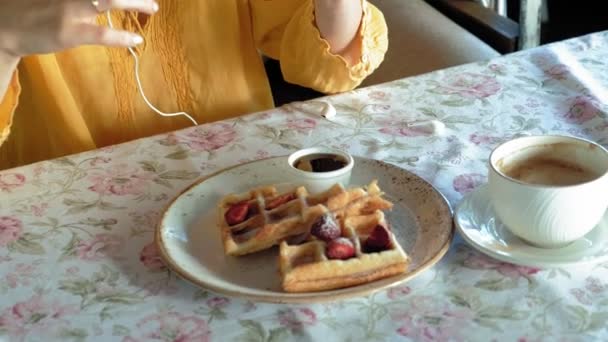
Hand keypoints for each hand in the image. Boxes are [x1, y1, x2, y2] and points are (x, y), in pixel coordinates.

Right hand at [0, 0, 157, 58]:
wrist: (4, 26)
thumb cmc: (32, 6)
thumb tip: (103, 0)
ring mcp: (69, 9)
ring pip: (109, 0)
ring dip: (136, 2)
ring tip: (153, 7)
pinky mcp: (69, 32)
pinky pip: (101, 33)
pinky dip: (122, 36)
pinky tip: (136, 39)